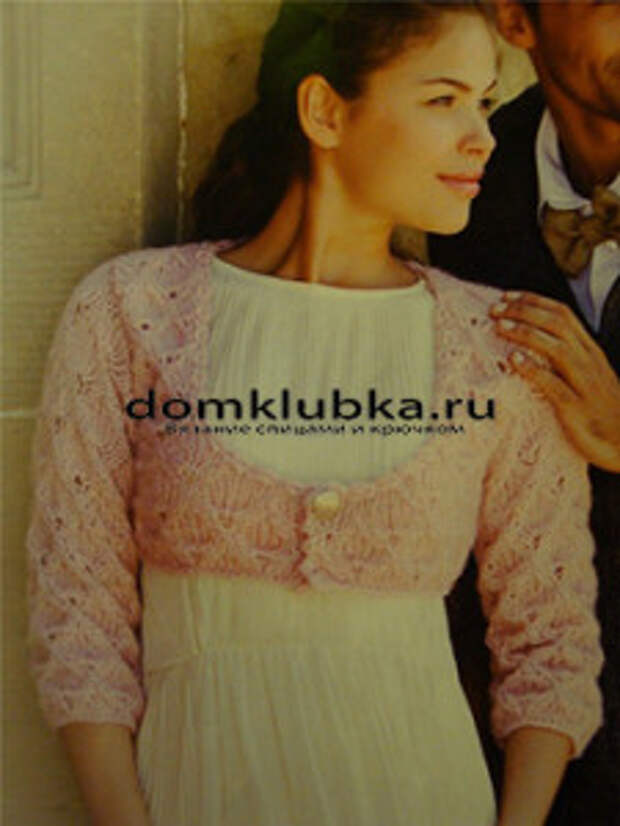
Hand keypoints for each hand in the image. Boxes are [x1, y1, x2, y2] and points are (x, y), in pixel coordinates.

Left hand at [489, 291, 619, 472]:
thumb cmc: (600, 410)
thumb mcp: (587, 376)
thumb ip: (564, 358)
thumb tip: (531, 343)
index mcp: (589, 350)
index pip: (562, 313)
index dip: (533, 301)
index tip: (505, 296)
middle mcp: (588, 361)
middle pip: (557, 324)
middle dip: (524, 311)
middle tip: (495, 309)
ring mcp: (584, 384)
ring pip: (557, 348)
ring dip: (526, 334)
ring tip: (500, 327)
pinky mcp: (577, 408)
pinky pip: (555, 385)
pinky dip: (534, 370)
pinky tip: (513, 361)